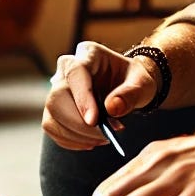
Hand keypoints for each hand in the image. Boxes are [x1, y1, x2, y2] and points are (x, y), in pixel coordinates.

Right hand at [42, 41, 157, 149]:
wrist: (129, 88)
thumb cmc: (135, 81)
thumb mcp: (142, 83)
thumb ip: (131, 93)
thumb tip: (112, 108)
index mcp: (89, 53)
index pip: (76, 73)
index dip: (82, 98)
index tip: (93, 121)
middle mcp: (67, 69)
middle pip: (57, 98)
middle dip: (78, 124)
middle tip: (103, 136)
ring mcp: (58, 88)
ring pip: (51, 116)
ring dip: (75, 135)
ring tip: (102, 139)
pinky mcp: (55, 108)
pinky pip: (53, 128)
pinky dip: (71, 140)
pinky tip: (91, 141)